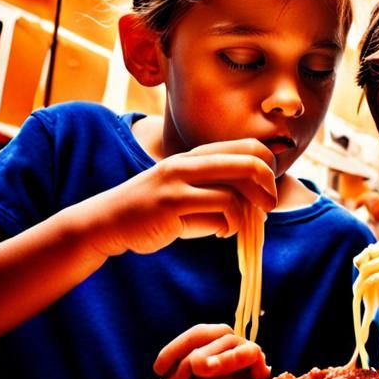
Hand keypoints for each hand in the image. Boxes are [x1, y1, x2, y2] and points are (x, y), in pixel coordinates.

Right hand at [72, 139, 277, 257]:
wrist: (109, 222)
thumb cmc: (156, 212)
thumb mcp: (189, 194)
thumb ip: (221, 192)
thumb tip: (260, 206)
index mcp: (196, 155)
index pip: (248, 146)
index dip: (267, 167)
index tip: (267, 190)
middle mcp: (189, 161)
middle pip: (249, 161)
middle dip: (268, 186)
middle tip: (269, 206)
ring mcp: (179, 180)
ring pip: (237, 188)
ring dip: (248, 213)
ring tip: (241, 226)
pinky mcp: (172, 202)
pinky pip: (220, 208)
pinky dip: (231, 224)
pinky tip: (222, 233)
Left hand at [134, 323, 270, 378]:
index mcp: (211, 337)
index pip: (193, 335)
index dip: (174, 349)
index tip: (158, 370)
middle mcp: (229, 338)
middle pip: (208, 336)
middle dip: (189, 355)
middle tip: (172, 374)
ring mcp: (246, 348)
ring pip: (229, 345)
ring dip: (215, 357)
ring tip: (199, 366)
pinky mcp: (260, 363)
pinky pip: (250, 356)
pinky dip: (238, 362)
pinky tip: (229, 376)